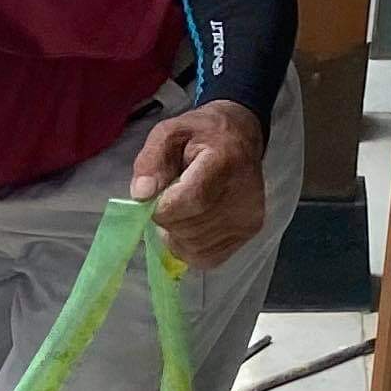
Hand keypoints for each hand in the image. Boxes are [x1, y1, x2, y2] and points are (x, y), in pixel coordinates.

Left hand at [131, 100, 270, 268]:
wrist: (240, 138)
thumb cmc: (200, 134)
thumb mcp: (169, 133)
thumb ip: (151, 160)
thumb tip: (141, 195)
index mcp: (224, 162)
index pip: (189, 201)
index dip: (161, 207)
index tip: (154, 197)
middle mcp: (243, 194)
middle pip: (188, 228)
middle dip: (166, 219)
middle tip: (167, 200)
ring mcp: (248, 216)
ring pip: (195, 247)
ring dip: (176, 235)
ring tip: (181, 209)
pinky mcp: (249, 231)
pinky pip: (208, 257)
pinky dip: (190, 247)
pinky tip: (190, 225)